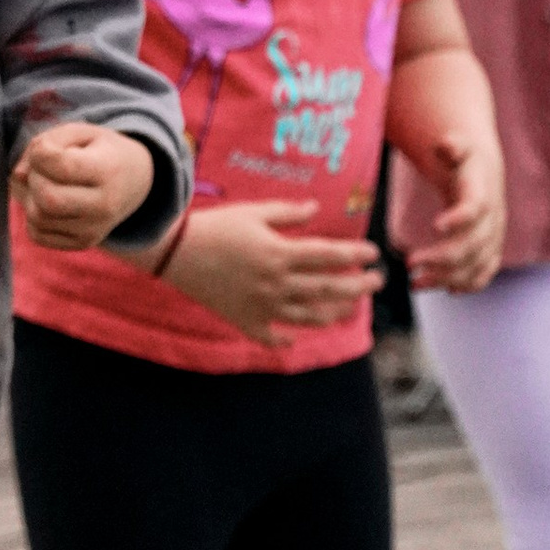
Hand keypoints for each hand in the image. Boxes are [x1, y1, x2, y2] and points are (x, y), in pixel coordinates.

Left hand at [12, 122, 155, 250]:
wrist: (134, 181)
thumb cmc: (99, 151)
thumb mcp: (79, 133)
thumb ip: (44, 144)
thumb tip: (17, 176)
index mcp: (108, 170)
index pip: (61, 167)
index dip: (40, 153)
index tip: (45, 148)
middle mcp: (104, 206)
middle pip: (48, 199)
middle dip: (34, 178)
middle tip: (41, 167)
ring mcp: (94, 229)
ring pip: (38, 218)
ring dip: (29, 196)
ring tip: (43, 181)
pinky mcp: (82, 243)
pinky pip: (37, 234)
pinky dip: (33, 215)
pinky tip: (46, 200)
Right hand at [163, 200, 380, 347]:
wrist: (173, 251)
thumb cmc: (214, 226)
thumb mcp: (253, 212)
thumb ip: (288, 213)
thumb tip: (317, 209)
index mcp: (280, 254)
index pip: (329, 256)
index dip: (355, 254)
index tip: (373, 253)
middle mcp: (276, 284)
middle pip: (328, 288)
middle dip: (358, 285)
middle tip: (376, 282)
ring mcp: (262, 306)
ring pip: (308, 317)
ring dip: (334, 313)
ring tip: (349, 307)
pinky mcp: (244, 320)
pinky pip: (272, 337)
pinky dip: (286, 339)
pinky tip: (295, 336)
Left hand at [403, 128, 505, 294]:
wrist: (484, 172)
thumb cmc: (463, 160)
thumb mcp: (457, 145)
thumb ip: (451, 146)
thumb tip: (446, 144)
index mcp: (483, 193)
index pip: (476, 208)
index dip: (459, 218)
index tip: (435, 226)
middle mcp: (493, 220)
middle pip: (473, 244)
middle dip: (443, 257)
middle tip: (410, 263)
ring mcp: (494, 238)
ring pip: (476, 265)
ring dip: (447, 278)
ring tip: (415, 283)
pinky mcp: (490, 251)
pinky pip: (484, 273)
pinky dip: (468, 285)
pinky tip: (446, 291)